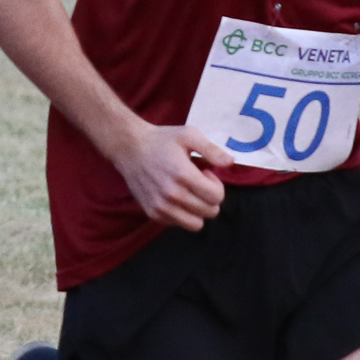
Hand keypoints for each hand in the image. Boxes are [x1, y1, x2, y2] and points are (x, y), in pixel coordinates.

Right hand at [110, 122, 229, 231]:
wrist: (129, 148)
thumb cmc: (161, 140)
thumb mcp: (189, 135)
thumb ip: (211, 149)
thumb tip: (230, 163)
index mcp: (183, 175)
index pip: (216, 197)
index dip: (216, 185)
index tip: (204, 173)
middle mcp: (172, 195)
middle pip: (210, 212)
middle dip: (209, 197)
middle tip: (196, 182)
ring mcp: (161, 207)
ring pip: (196, 224)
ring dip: (198, 210)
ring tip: (188, 193)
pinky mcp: (153, 213)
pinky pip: (178, 224)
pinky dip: (182, 214)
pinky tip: (175, 197)